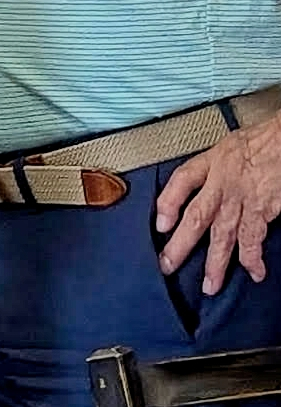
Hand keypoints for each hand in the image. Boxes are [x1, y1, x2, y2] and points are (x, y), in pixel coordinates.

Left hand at [155, 116, 280, 294]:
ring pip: (223, 233)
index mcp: (212, 161)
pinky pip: (254, 236)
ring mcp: (243, 197)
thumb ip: (215, 167)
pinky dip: (252, 256)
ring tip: (209, 285)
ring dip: (216, 261)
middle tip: (168, 265)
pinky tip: (254, 272)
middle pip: (196, 215)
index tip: (160, 225)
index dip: (168, 202)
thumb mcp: (230, 145)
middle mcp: (222, 181)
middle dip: (180, 243)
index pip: (181, 180)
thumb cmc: (263, 140)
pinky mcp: (264, 208)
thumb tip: (204, 188)